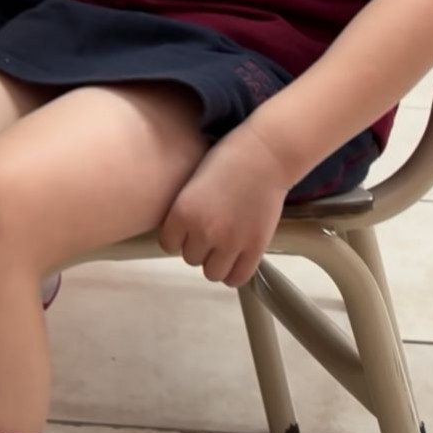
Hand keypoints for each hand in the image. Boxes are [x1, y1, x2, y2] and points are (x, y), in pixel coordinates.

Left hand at [158, 124, 289, 287]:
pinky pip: (236, 277)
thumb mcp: (193, 182)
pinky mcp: (254, 248)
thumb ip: (184, 211)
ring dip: (216, 261)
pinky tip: (236, 257)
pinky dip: (234, 272)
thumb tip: (180, 235)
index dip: (178, 237)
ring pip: (212, 272)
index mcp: (182, 212)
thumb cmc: (228, 159)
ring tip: (225, 244)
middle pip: (190, 258)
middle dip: (199, 246)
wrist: (265, 155)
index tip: (189, 227)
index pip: (167, 244)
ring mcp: (230, 242)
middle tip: (213, 229)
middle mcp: (202, 231)